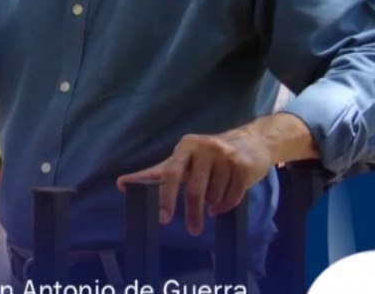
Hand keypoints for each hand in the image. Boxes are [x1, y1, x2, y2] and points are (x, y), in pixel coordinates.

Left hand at [115, 128, 273, 235]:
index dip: (166, 196)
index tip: (163, 219)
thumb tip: (121, 184)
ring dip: (212, 206)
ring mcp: (226, 157)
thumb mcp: (183, 160)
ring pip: (214, 196)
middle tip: (192, 231)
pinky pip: (232, 198)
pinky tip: (223, 204)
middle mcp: (205, 148)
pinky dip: (225, 206)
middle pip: (195, 190)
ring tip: (213, 201)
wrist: (252, 142)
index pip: (171, 174)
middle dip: (193, 213)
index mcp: (186, 146)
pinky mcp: (244, 167)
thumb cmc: (208, 155)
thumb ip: (156, 174)